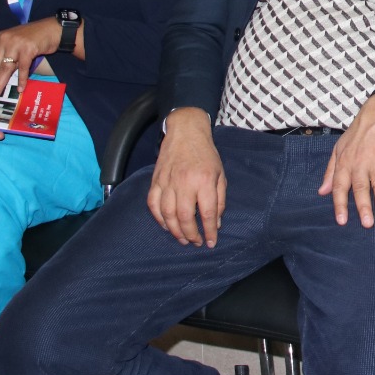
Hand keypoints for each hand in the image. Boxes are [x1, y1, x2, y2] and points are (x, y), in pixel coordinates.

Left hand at [0, 18, 61, 99]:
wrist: (52, 29)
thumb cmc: (33, 38)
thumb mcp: (14, 44)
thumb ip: (5, 55)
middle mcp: (4, 41)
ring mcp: (16, 44)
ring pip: (5, 68)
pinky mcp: (28, 49)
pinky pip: (22, 68)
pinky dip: (22, 79)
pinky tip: (20, 89)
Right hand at [146, 108, 226, 246]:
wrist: (186, 132)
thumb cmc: (206, 154)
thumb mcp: (220, 174)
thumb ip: (219, 200)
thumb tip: (216, 223)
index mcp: (204, 180)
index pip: (207, 213)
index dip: (210, 231)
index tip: (211, 242)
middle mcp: (184, 182)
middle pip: (184, 217)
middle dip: (190, 234)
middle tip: (196, 242)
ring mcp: (167, 182)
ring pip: (167, 214)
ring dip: (174, 231)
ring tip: (183, 239)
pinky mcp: (156, 180)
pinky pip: (153, 204)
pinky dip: (158, 218)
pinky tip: (166, 226)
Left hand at [318, 91, 374, 226]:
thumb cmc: (357, 133)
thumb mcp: (338, 150)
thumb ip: (330, 172)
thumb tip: (322, 192)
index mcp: (345, 163)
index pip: (340, 187)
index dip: (340, 204)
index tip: (342, 220)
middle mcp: (361, 163)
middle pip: (361, 188)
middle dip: (363, 207)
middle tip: (367, 224)